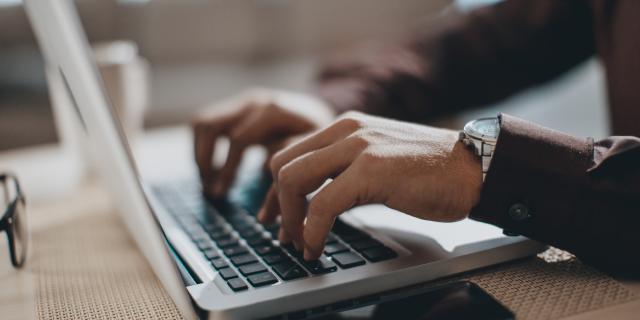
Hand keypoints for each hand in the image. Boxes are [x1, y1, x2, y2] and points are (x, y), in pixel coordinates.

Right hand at [192, 89, 333, 196]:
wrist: (321, 115)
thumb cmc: (322, 141)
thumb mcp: (315, 159)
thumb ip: (292, 182)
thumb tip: (270, 221)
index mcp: (276, 112)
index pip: (241, 140)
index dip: (229, 171)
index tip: (226, 199)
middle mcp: (256, 102)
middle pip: (212, 126)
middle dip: (207, 162)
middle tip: (212, 192)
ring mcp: (243, 102)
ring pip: (203, 123)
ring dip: (200, 154)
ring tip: (208, 183)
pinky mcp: (235, 107)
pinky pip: (204, 123)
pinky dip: (201, 147)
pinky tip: (212, 171)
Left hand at [263, 112, 482, 259]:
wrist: (473, 169)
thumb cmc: (431, 172)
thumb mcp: (378, 160)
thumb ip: (346, 169)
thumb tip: (317, 199)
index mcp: (345, 126)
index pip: (290, 153)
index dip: (275, 190)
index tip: (275, 216)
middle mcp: (346, 130)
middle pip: (281, 164)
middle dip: (276, 204)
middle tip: (282, 234)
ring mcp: (358, 147)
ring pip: (294, 179)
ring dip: (289, 219)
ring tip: (298, 243)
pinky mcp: (371, 170)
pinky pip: (322, 204)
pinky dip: (311, 231)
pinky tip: (316, 246)